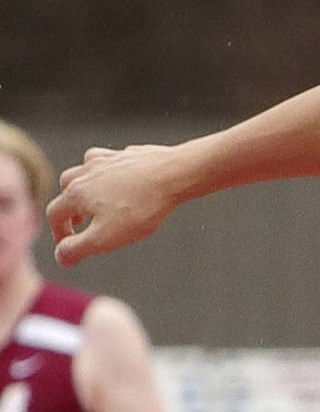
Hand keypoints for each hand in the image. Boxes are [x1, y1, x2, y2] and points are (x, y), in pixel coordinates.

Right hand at [47, 145, 189, 264]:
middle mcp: (86, 172)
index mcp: (76, 193)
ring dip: (82, 188)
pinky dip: (104, 172)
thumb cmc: (139, 209)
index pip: (55, 214)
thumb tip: (61, 257)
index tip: (69, 247)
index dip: (59, 233)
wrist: (173, 175)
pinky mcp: (126, 154)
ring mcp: (106, 160)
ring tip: (94, 202)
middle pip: (65, 189)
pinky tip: (116, 180)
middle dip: (68, 208)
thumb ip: (78, 249)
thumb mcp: (105, 238)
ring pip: (82, 171)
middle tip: (79, 223)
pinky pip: (106, 160)